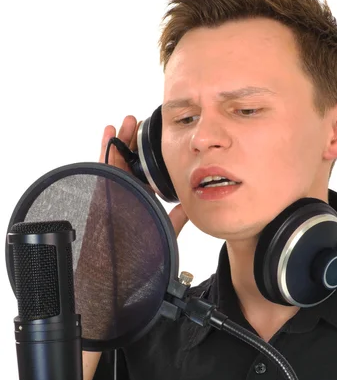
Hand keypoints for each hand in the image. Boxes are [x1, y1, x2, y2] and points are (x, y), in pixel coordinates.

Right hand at [100, 115, 188, 237]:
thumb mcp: (164, 227)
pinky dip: (105, 147)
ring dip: (121, 138)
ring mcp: (113, 189)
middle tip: (139, 124)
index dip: (147, 156)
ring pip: (116, 158)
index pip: (143, 172)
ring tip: (129, 121)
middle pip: (128, 160)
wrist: (121, 258)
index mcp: (140, 199)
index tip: (155, 140)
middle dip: (133, 141)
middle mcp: (125, 192)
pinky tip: (110, 131)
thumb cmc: (140, 248)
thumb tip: (191, 205)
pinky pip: (103, 164)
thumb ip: (177, 217)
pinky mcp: (102, 188)